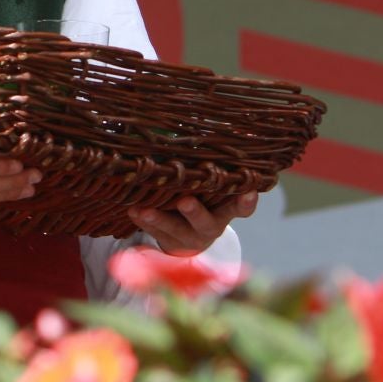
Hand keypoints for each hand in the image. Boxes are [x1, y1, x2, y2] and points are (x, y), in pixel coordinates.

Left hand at [129, 191, 257, 254]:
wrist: (189, 240)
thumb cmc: (204, 204)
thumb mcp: (214, 195)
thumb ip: (214, 179)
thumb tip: (204, 140)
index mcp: (224, 212)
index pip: (240, 208)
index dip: (245, 202)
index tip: (249, 192)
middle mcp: (210, 226)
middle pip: (205, 221)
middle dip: (195, 212)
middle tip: (185, 202)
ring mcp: (189, 236)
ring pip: (175, 229)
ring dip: (159, 219)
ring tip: (143, 210)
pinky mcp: (169, 241)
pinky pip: (155, 233)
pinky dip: (143, 222)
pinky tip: (133, 211)